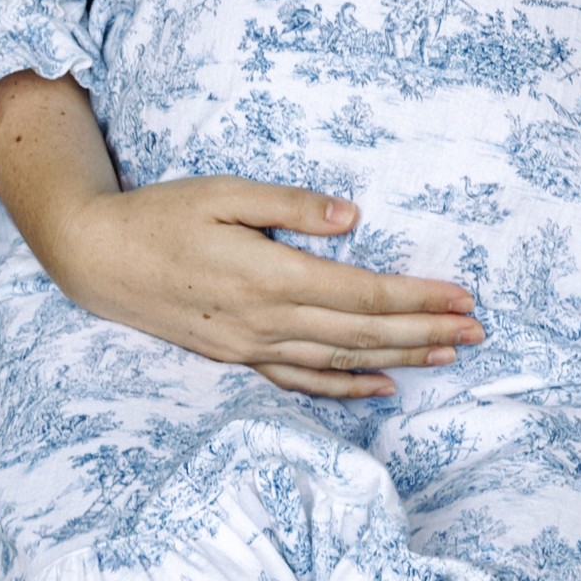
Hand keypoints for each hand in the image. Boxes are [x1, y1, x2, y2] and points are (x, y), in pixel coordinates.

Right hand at [50, 175, 483, 402]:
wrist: (100, 259)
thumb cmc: (162, 214)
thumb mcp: (224, 191)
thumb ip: (291, 205)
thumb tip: (354, 218)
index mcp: (269, 276)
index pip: (363, 293)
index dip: (418, 297)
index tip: (463, 296)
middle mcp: (266, 321)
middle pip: (364, 333)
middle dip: (426, 333)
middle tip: (480, 332)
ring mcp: (252, 347)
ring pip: (340, 360)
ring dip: (398, 360)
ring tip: (448, 356)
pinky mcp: (238, 357)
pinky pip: (302, 381)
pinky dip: (345, 388)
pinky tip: (382, 388)